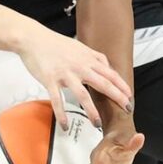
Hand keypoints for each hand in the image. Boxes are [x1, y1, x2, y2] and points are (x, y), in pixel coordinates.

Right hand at [16, 27, 133, 129]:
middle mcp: (79, 66)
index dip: (122, 86)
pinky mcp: (50, 80)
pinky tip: (65, 125)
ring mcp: (65, 74)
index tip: (129, 97)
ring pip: (82, 95)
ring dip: (91, 111)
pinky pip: (57, 100)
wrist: (33, 39)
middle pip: (103, 84)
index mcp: (87, 58)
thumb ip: (94, 56)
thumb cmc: (55, 43)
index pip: (110, 74)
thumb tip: (107, 66)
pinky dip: (61, 114)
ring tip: (97, 124)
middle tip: (126, 109)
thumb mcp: (79, 47)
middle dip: (117, 97)